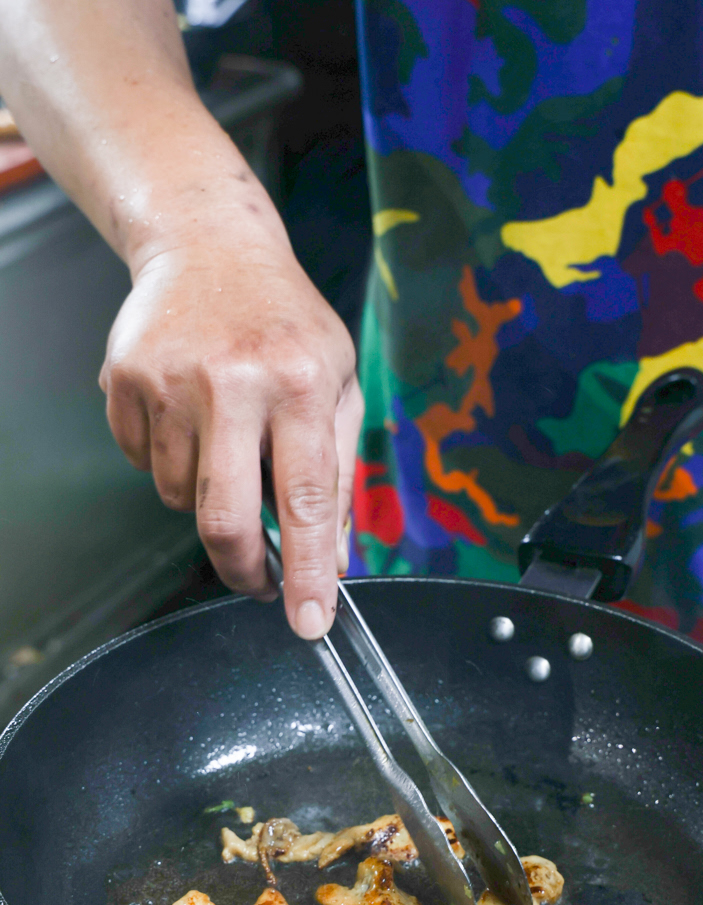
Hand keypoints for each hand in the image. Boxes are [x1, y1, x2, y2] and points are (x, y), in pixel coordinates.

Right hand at [100, 232, 362, 639]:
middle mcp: (232, 382)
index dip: (307, 570)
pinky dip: (166, 464)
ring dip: (204, 498)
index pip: (307, 499)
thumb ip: (340, 470)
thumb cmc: (285, 322)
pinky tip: (188, 420)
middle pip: (223, 516)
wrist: (209, 246)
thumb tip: (334, 554)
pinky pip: (141, 465)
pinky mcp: (124, 380)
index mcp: (299, 383)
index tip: (309, 621)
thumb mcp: (338, 382)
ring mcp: (169, 380)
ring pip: (177, 496)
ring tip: (226, 445)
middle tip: (258, 580)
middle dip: (242, 568)